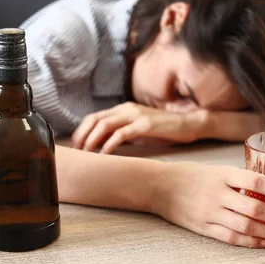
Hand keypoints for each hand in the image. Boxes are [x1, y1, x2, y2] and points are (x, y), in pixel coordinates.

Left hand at [72, 102, 206, 153]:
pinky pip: (122, 134)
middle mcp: (127, 109)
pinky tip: (104, 154)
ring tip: (87, 154)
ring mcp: (136, 115)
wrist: (188, 124)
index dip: (81, 131)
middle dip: (82, 136)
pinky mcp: (145, 125)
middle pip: (95, 119)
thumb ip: (122, 133)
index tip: (76, 146)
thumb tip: (101, 145)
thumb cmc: (163, 130)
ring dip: (92, 140)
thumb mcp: (138, 130)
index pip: (94, 117)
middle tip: (77, 152)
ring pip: (105, 125)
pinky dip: (109, 144)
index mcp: (123, 109)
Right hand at [152, 162, 264, 247]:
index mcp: (222, 174)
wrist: (158, 186)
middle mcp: (217, 193)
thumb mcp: (215, 169)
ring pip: (246, 227)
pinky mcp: (203, 227)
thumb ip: (238, 179)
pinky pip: (232, 238)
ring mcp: (210, 212)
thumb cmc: (190, 175)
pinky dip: (253, 242)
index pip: (257, 182)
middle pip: (255, 209)